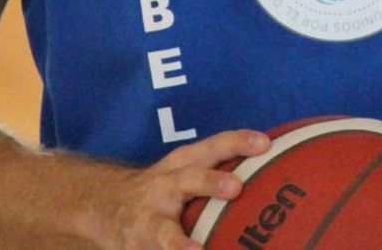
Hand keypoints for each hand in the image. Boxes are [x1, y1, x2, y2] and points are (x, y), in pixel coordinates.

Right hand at [92, 129, 270, 248]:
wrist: (102, 204)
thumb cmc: (162, 189)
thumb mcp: (184, 172)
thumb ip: (220, 172)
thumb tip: (279, 180)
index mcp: (181, 164)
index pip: (212, 146)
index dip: (237, 142)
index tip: (264, 143)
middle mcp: (164, 186)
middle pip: (189, 178)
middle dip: (210, 181)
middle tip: (235, 187)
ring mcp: (149, 218)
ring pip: (166, 231)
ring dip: (181, 243)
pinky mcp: (138, 244)